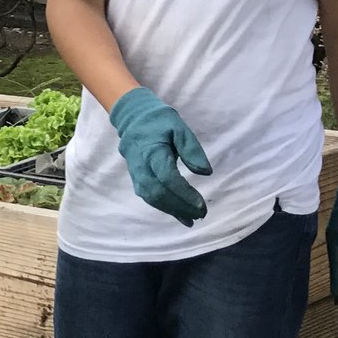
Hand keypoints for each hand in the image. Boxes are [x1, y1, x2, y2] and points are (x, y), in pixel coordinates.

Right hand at [108, 88, 212, 225]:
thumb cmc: (159, 122)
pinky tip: (179, 215)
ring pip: (151, 198)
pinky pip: (148, 197)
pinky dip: (164, 208)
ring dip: (172, 210)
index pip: (167, 178)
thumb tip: (205, 172)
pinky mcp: (136, 178)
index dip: (184, 193)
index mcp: (152, 151)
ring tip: (192, 218)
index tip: (200, 204)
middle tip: (200, 214)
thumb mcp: (179, 128)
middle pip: (158, 193)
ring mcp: (136, 174)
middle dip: (180, 206)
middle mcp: (141, 166)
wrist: (132, 118)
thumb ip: (191, 149)